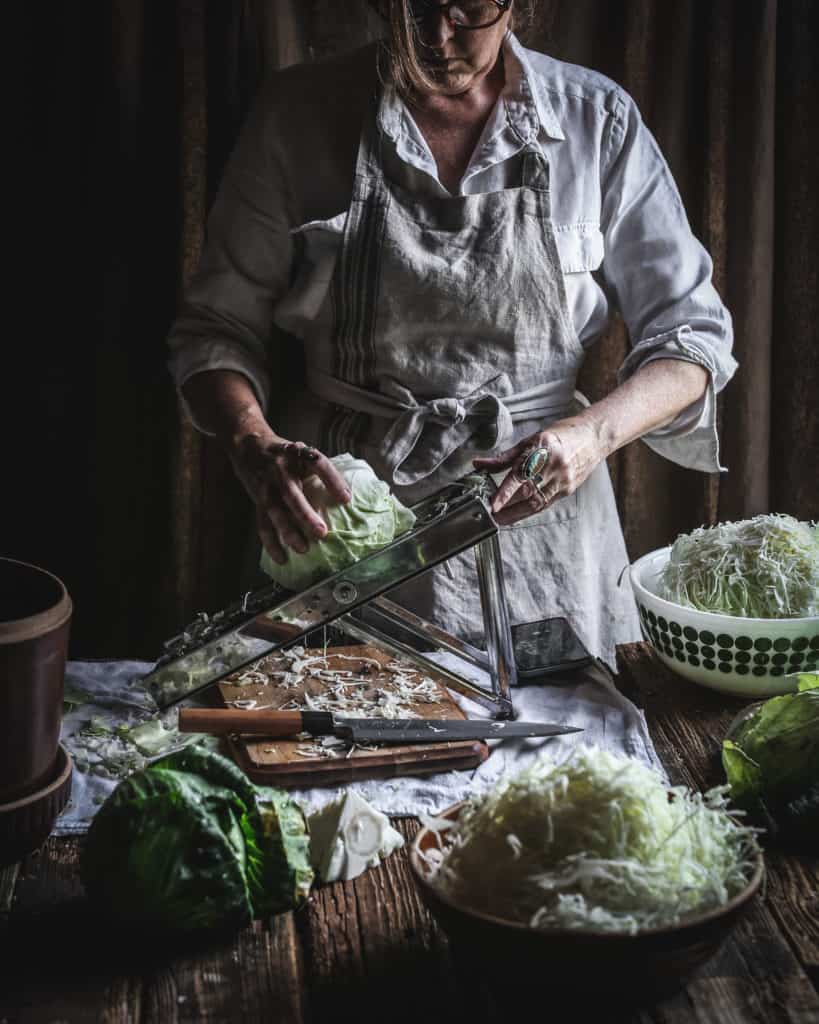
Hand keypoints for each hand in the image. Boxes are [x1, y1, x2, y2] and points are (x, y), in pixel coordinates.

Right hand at [227, 433, 350, 564]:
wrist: (248, 445)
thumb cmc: (284, 454)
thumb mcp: (302, 452)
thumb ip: (319, 468)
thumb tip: (347, 496)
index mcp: (296, 453)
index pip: (317, 464)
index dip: (332, 481)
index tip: (346, 500)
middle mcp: (279, 469)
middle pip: (291, 493)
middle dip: (306, 515)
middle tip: (322, 533)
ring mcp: (266, 485)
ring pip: (274, 511)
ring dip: (288, 532)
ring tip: (302, 548)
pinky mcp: (257, 500)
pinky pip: (263, 523)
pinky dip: (271, 543)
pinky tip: (282, 558)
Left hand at [472, 415, 604, 525]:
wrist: (592, 437)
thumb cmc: (560, 435)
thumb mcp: (530, 440)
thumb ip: (505, 456)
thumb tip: (479, 464)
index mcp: (542, 450)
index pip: (520, 474)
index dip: (505, 492)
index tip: (493, 503)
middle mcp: (553, 465)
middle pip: (528, 492)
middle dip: (507, 507)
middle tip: (490, 515)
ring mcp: (563, 479)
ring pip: (537, 503)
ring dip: (517, 514)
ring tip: (500, 519)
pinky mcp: (568, 489)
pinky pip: (545, 503)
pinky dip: (529, 511)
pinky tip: (517, 515)